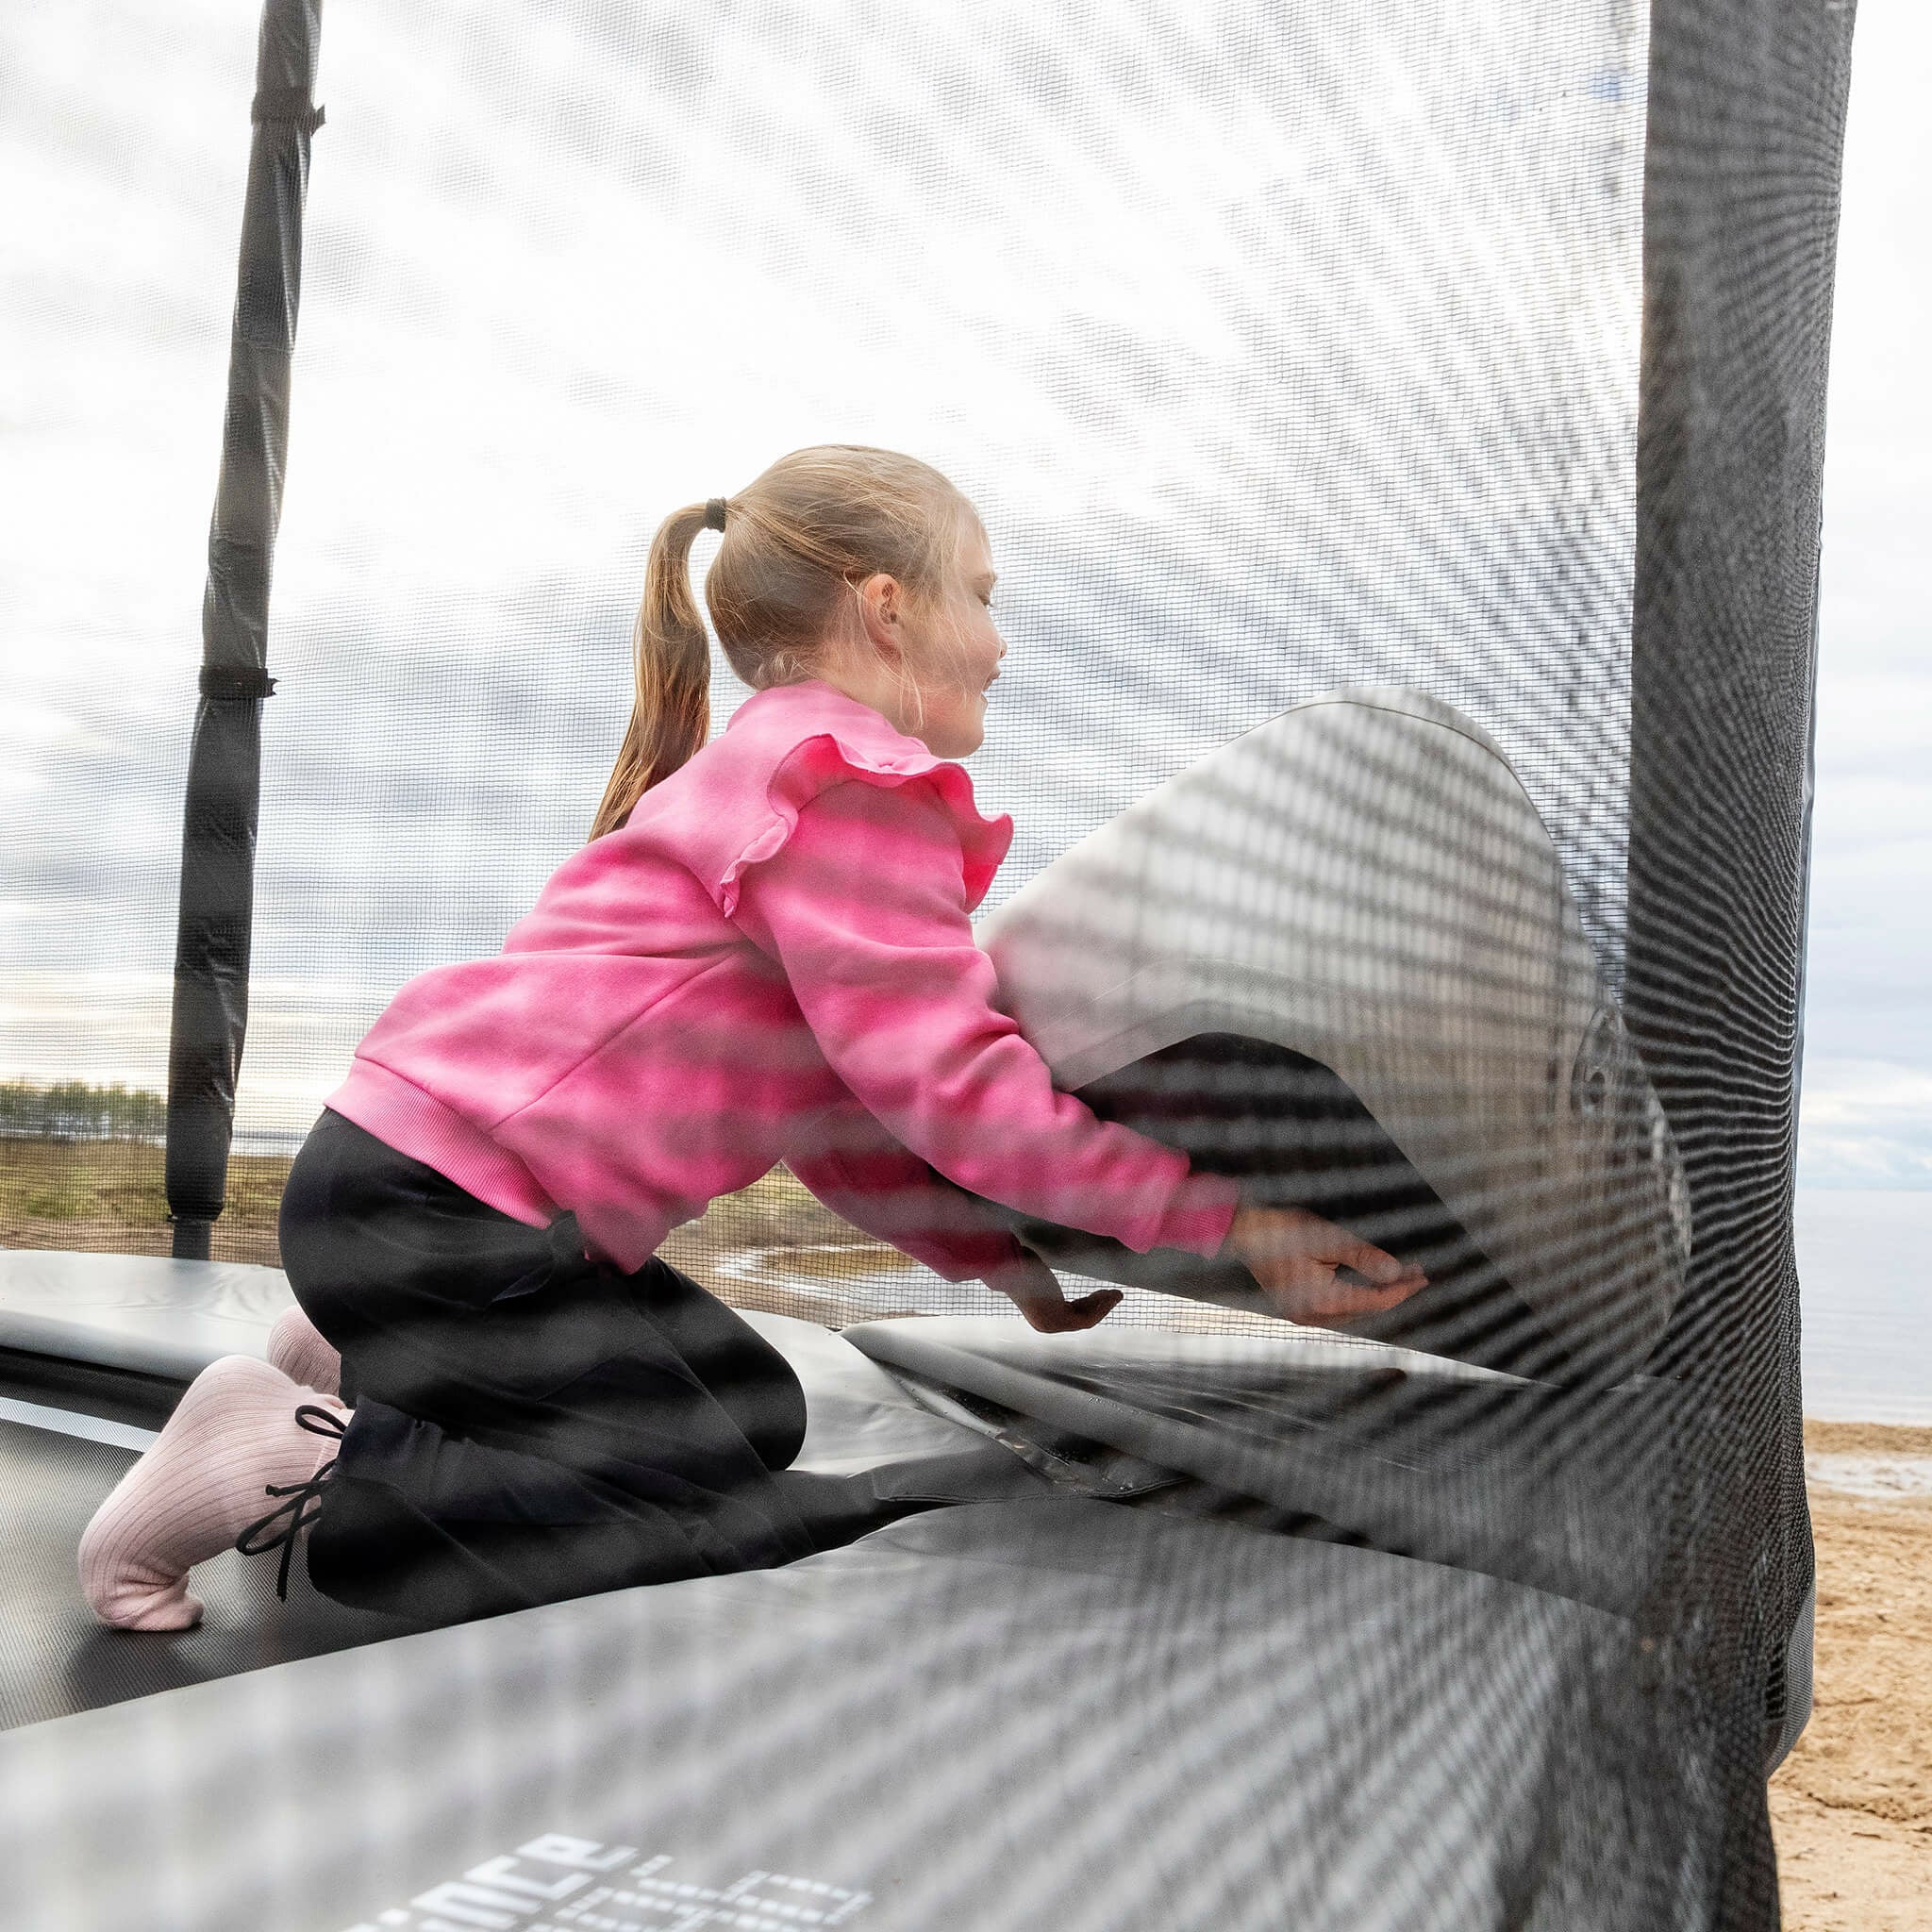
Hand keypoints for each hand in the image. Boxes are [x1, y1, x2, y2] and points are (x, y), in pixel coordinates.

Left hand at [984, 1252, 1122, 1333]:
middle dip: (1101, 1306)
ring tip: (1116, 1294)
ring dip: (1103, 1306)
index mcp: (1041, 1315)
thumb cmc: (1021, 1263)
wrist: (1010, 1260)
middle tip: (1115, 1295)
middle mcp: (1045, 1324)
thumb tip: (1050, 1281)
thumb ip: (1051, 1286)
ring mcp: (1050, 1324)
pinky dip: (1100, 1307)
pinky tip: (1108, 1295)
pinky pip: (1085, 1318)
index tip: (1104, 1295)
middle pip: (1081, 1319)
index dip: (1091, 1306)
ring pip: (1086, 1319)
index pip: (1071, 1316)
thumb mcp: (1040, 1277)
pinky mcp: (1056, 1319)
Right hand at [1221, 1203, 1426, 1326]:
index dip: (1402, 1289)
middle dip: (1392, 1291)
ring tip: (1400, 1276)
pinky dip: (1357, 1296)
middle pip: (1366, 1309)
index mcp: (1321, 1302)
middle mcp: (1313, 1317)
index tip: (1423, 1277)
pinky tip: (1370, 1283)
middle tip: (1416, 1272)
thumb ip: (1364, 1258)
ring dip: (1376, 1294)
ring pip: (1353, 1311)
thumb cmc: (1283, 1230)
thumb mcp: (1328, 1239)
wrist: (1243, 1232)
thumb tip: (1397, 1273)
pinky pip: (1337, 1308)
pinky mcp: (1298, 1309)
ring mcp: (1303, 1316)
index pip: (1374, 1301)